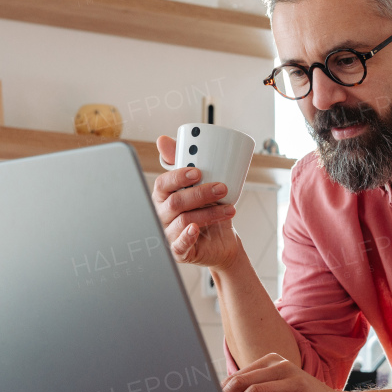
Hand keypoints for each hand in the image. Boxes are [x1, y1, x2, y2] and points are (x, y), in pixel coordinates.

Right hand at [152, 135, 240, 269]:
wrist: (222, 241)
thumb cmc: (207, 210)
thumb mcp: (200, 185)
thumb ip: (184, 162)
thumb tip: (163, 140)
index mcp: (163, 197)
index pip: (163, 184)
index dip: (178, 177)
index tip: (198, 172)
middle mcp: (162, 215)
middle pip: (175, 202)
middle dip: (200, 193)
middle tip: (222, 188)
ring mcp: (168, 234)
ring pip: (184, 221)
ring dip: (209, 213)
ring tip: (229, 208)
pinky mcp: (178, 252)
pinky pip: (178, 245)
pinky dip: (187, 236)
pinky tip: (196, 229)